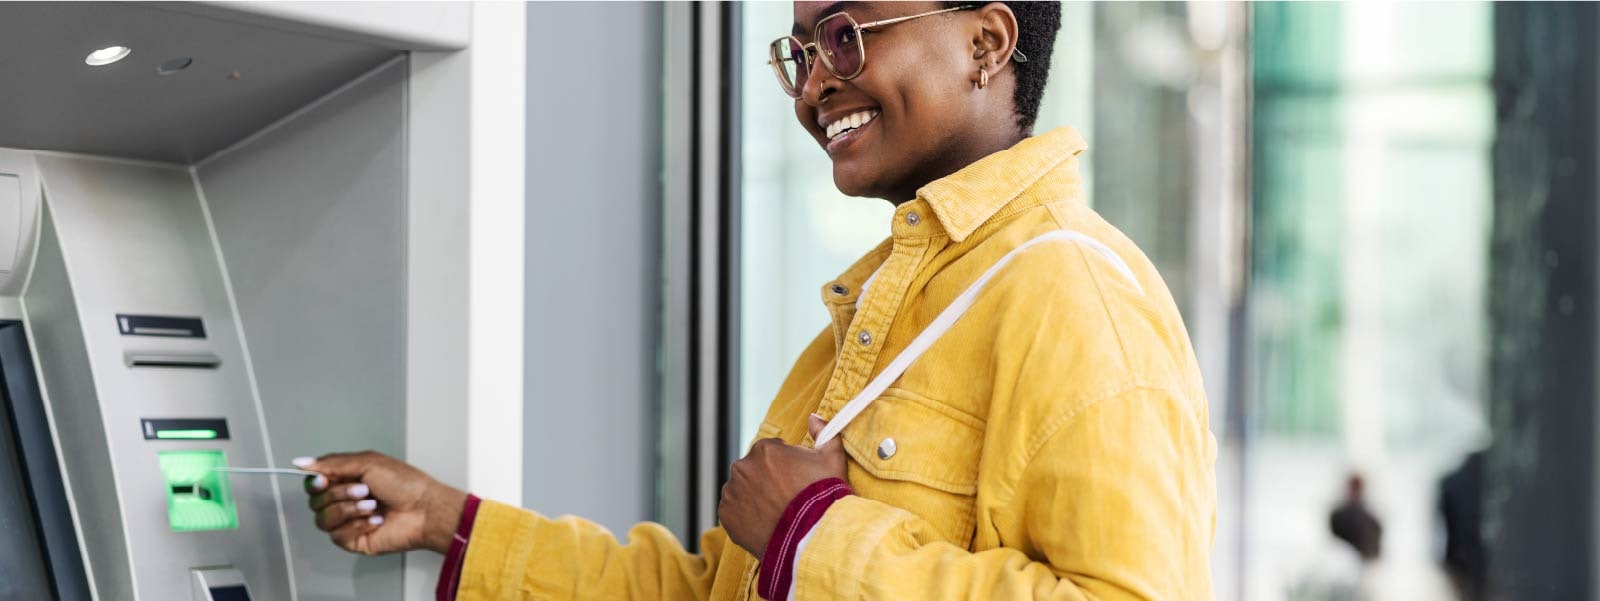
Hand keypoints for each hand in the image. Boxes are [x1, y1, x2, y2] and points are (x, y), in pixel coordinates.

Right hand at [297, 451, 468, 555]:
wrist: (424, 509)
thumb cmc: (405, 484)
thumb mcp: (368, 462)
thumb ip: (332, 463)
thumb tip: (301, 463)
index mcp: (346, 479)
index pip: (314, 483)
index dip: (314, 482)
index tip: (324, 480)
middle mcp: (345, 500)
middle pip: (315, 501)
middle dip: (339, 494)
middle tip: (364, 489)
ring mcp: (348, 522)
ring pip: (323, 519)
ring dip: (348, 510)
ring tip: (372, 505)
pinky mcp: (353, 540)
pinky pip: (337, 535)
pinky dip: (357, 525)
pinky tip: (375, 520)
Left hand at [718, 415, 847, 558]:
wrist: (812, 536)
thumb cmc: (823, 496)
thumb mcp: (832, 458)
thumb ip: (824, 432)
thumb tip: (814, 417)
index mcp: (764, 448)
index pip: (770, 452)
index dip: (785, 466)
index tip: (795, 481)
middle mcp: (742, 467)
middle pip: (754, 470)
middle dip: (767, 480)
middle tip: (786, 499)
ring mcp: (731, 492)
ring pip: (742, 490)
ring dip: (754, 497)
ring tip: (776, 513)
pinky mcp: (725, 515)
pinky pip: (733, 511)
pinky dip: (745, 516)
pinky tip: (765, 523)